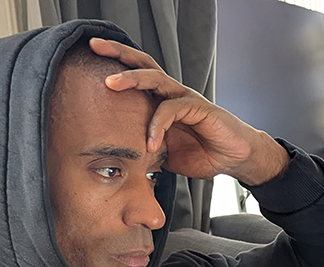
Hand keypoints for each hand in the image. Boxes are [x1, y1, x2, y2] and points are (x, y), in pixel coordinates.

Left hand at [89, 37, 288, 184]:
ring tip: (111, 84)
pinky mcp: (198, 107)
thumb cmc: (203, 153)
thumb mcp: (165, 155)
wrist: (233, 158)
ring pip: (155, 79)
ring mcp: (185, 98)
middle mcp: (171, 93)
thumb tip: (122, 163)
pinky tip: (150, 143)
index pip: (135, 75)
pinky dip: (157, 125)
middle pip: (142, 64)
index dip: (114, 66)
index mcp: (161, 101)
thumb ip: (145, 152)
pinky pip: (172, 109)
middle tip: (94, 45)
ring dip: (132, 79)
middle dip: (118, 54)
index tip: (90, 58)